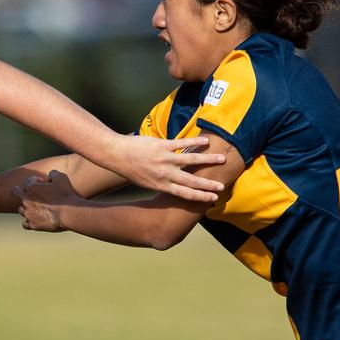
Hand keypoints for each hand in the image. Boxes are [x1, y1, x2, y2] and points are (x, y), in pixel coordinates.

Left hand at [11, 170, 79, 231]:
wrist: (69, 213)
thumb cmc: (65, 194)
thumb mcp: (61, 178)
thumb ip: (53, 173)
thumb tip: (51, 174)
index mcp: (31, 188)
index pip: (27, 182)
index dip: (35, 181)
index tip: (43, 184)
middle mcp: (26, 201)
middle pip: (16, 194)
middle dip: (21, 192)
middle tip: (30, 194)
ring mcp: (28, 214)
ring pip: (21, 210)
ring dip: (27, 208)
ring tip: (37, 209)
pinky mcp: (33, 225)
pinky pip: (25, 224)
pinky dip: (29, 222)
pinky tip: (36, 220)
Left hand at [108, 134, 224, 202]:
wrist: (117, 155)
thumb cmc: (131, 170)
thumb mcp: (146, 183)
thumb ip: (162, 184)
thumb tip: (175, 186)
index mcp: (161, 185)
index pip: (185, 194)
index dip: (201, 197)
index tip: (213, 198)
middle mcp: (165, 174)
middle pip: (192, 180)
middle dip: (208, 184)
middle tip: (222, 185)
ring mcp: (165, 159)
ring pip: (192, 159)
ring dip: (209, 159)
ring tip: (222, 158)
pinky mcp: (162, 145)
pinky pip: (182, 143)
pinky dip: (195, 141)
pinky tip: (206, 141)